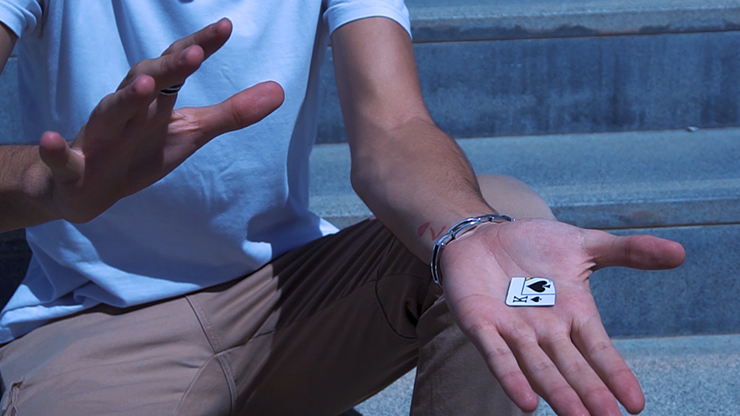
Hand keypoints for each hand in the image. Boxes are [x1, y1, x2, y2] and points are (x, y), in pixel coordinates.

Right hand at [35, 18, 283, 222]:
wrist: (88, 190)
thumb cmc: (142, 152)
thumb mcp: (192, 133)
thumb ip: (232, 113)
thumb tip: (279, 90)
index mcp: (155, 101)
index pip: (178, 66)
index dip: (200, 46)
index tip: (226, 26)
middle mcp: (126, 110)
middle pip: (145, 81)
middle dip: (168, 66)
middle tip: (195, 52)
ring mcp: (98, 136)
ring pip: (109, 112)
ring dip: (125, 98)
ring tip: (145, 86)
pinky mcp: (73, 166)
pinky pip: (62, 157)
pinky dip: (58, 150)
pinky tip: (56, 139)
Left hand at [440, 218, 684, 414]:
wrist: (481, 235)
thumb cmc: (533, 245)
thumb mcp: (584, 244)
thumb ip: (628, 251)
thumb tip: (680, 252)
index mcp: (573, 314)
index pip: (599, 350)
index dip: (616, 374)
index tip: (635, 404)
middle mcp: (546, 330)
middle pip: (571, 367)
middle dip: (589, 393)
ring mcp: (512, 330)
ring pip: (538, 367)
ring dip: (557, 393)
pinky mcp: (481, 324)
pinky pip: (496, 355)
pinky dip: (510, 376)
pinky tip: (525, 402)